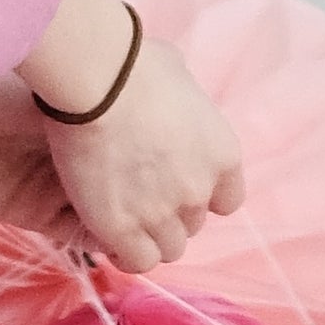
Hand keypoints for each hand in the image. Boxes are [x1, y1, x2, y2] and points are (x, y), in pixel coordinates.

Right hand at [37, 23, 240, 274]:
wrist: (96, 79)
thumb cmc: (134, 62)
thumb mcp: (179, 76)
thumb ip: (182, 101)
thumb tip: (168, 91)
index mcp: (222, 154)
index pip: (228, 201)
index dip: (202, 196)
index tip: (178, 186)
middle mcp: (199, 189)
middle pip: (194, 224)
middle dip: (171, 213)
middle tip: (139, 194)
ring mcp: (161, 212)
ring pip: (169, 248)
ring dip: (149, 236)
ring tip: (124, 219)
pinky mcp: (121, 227)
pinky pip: (137, 261)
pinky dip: (126, 255)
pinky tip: (111, 239)